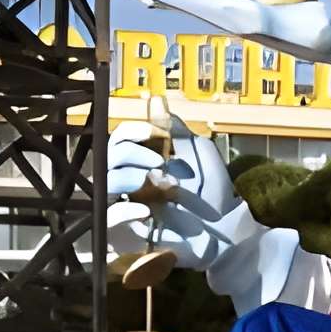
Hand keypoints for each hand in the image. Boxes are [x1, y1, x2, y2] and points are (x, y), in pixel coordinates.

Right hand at [106, 111, 237, 219]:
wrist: (224, 225)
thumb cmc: (213, 190)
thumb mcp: (200, 153)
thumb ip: (178, 131)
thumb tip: (157, 103)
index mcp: (145, 158)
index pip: (121, 138)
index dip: (134, 130)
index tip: (158, 132)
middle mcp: (132, 178)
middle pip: (109, 156)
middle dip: (133, 152)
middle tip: (160, 162)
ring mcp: (128, 202)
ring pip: (106, 183)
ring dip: (130, 178)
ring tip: (160, 185)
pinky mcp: (129, 229)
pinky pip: (108, 219)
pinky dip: (123, 212)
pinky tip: (145, 210)